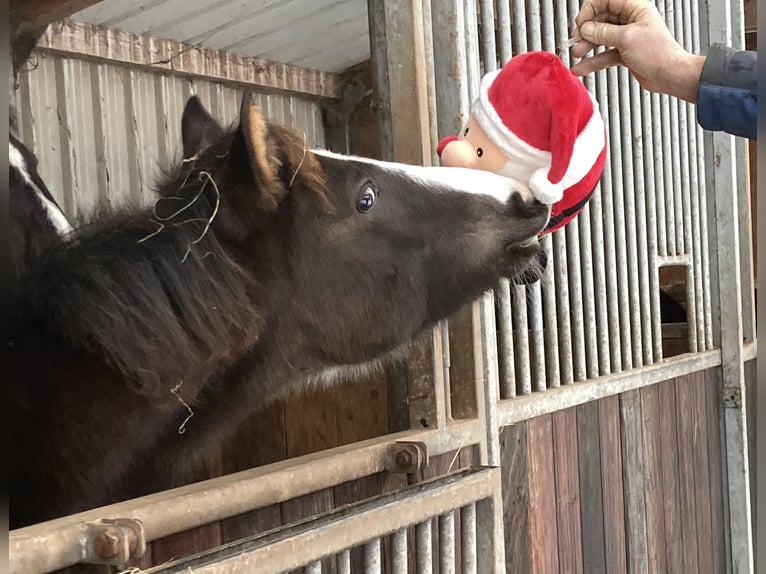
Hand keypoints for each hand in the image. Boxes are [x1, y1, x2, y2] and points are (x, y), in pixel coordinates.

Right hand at [570, 0, 704, 101]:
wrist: (669, 75)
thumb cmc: (659, 54)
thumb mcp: (626, 39)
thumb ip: (603, 32)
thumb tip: (586, 29)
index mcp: (635, 8)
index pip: (606, 0)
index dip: (591, 9)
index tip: (581, 22)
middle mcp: (631, 21)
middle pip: (601, 19)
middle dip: (586, 30)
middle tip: (576, 40)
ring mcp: (627, 37)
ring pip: (601, 38)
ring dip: (587, 46)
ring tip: (576, 54)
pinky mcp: (625, 53)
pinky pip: (604, 54)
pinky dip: (593, 61)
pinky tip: (582, 67)